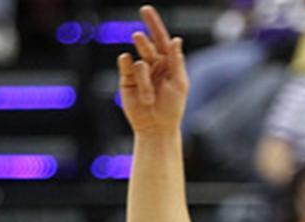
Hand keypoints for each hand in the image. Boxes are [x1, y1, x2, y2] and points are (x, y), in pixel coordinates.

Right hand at [117, 5, 188, 134]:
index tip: (146, 9)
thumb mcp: (179, 85)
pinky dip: (127, 66)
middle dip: (143, 41)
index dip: (154, 24)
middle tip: (138, 37)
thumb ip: (176, 62)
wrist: (156, 128)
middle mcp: (153, 65)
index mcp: (168, 63)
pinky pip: (125, 65)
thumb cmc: (172, 109)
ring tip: (149, 98)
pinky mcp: (126, 79)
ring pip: (138, 61)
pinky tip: (130, 72)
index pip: (161, 39)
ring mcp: (138, 72)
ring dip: (144, 79)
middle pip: (146, 44)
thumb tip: (176, 39)